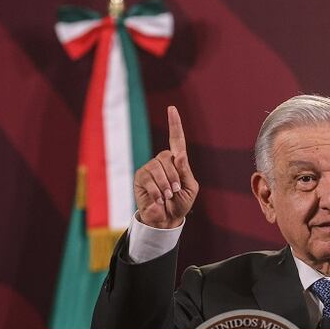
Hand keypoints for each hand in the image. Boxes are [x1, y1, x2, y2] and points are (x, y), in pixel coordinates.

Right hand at [134, 106, 198, 228]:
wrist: (166, 220)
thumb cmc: (180, 204)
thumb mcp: (189, 188)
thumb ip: (185, 171)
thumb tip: (178, 154)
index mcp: (177, 162)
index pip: (176, 139)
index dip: (174, 124)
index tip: (172, 108)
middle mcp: (162, 161)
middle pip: (168, 157)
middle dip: (174, 177)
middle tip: (175, 192)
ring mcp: (150, 168)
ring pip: (157, 168)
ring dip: (165, 186)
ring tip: (167, 197)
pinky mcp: (140, 177)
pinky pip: (149, 179)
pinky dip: (156, 191)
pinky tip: (159, 199)